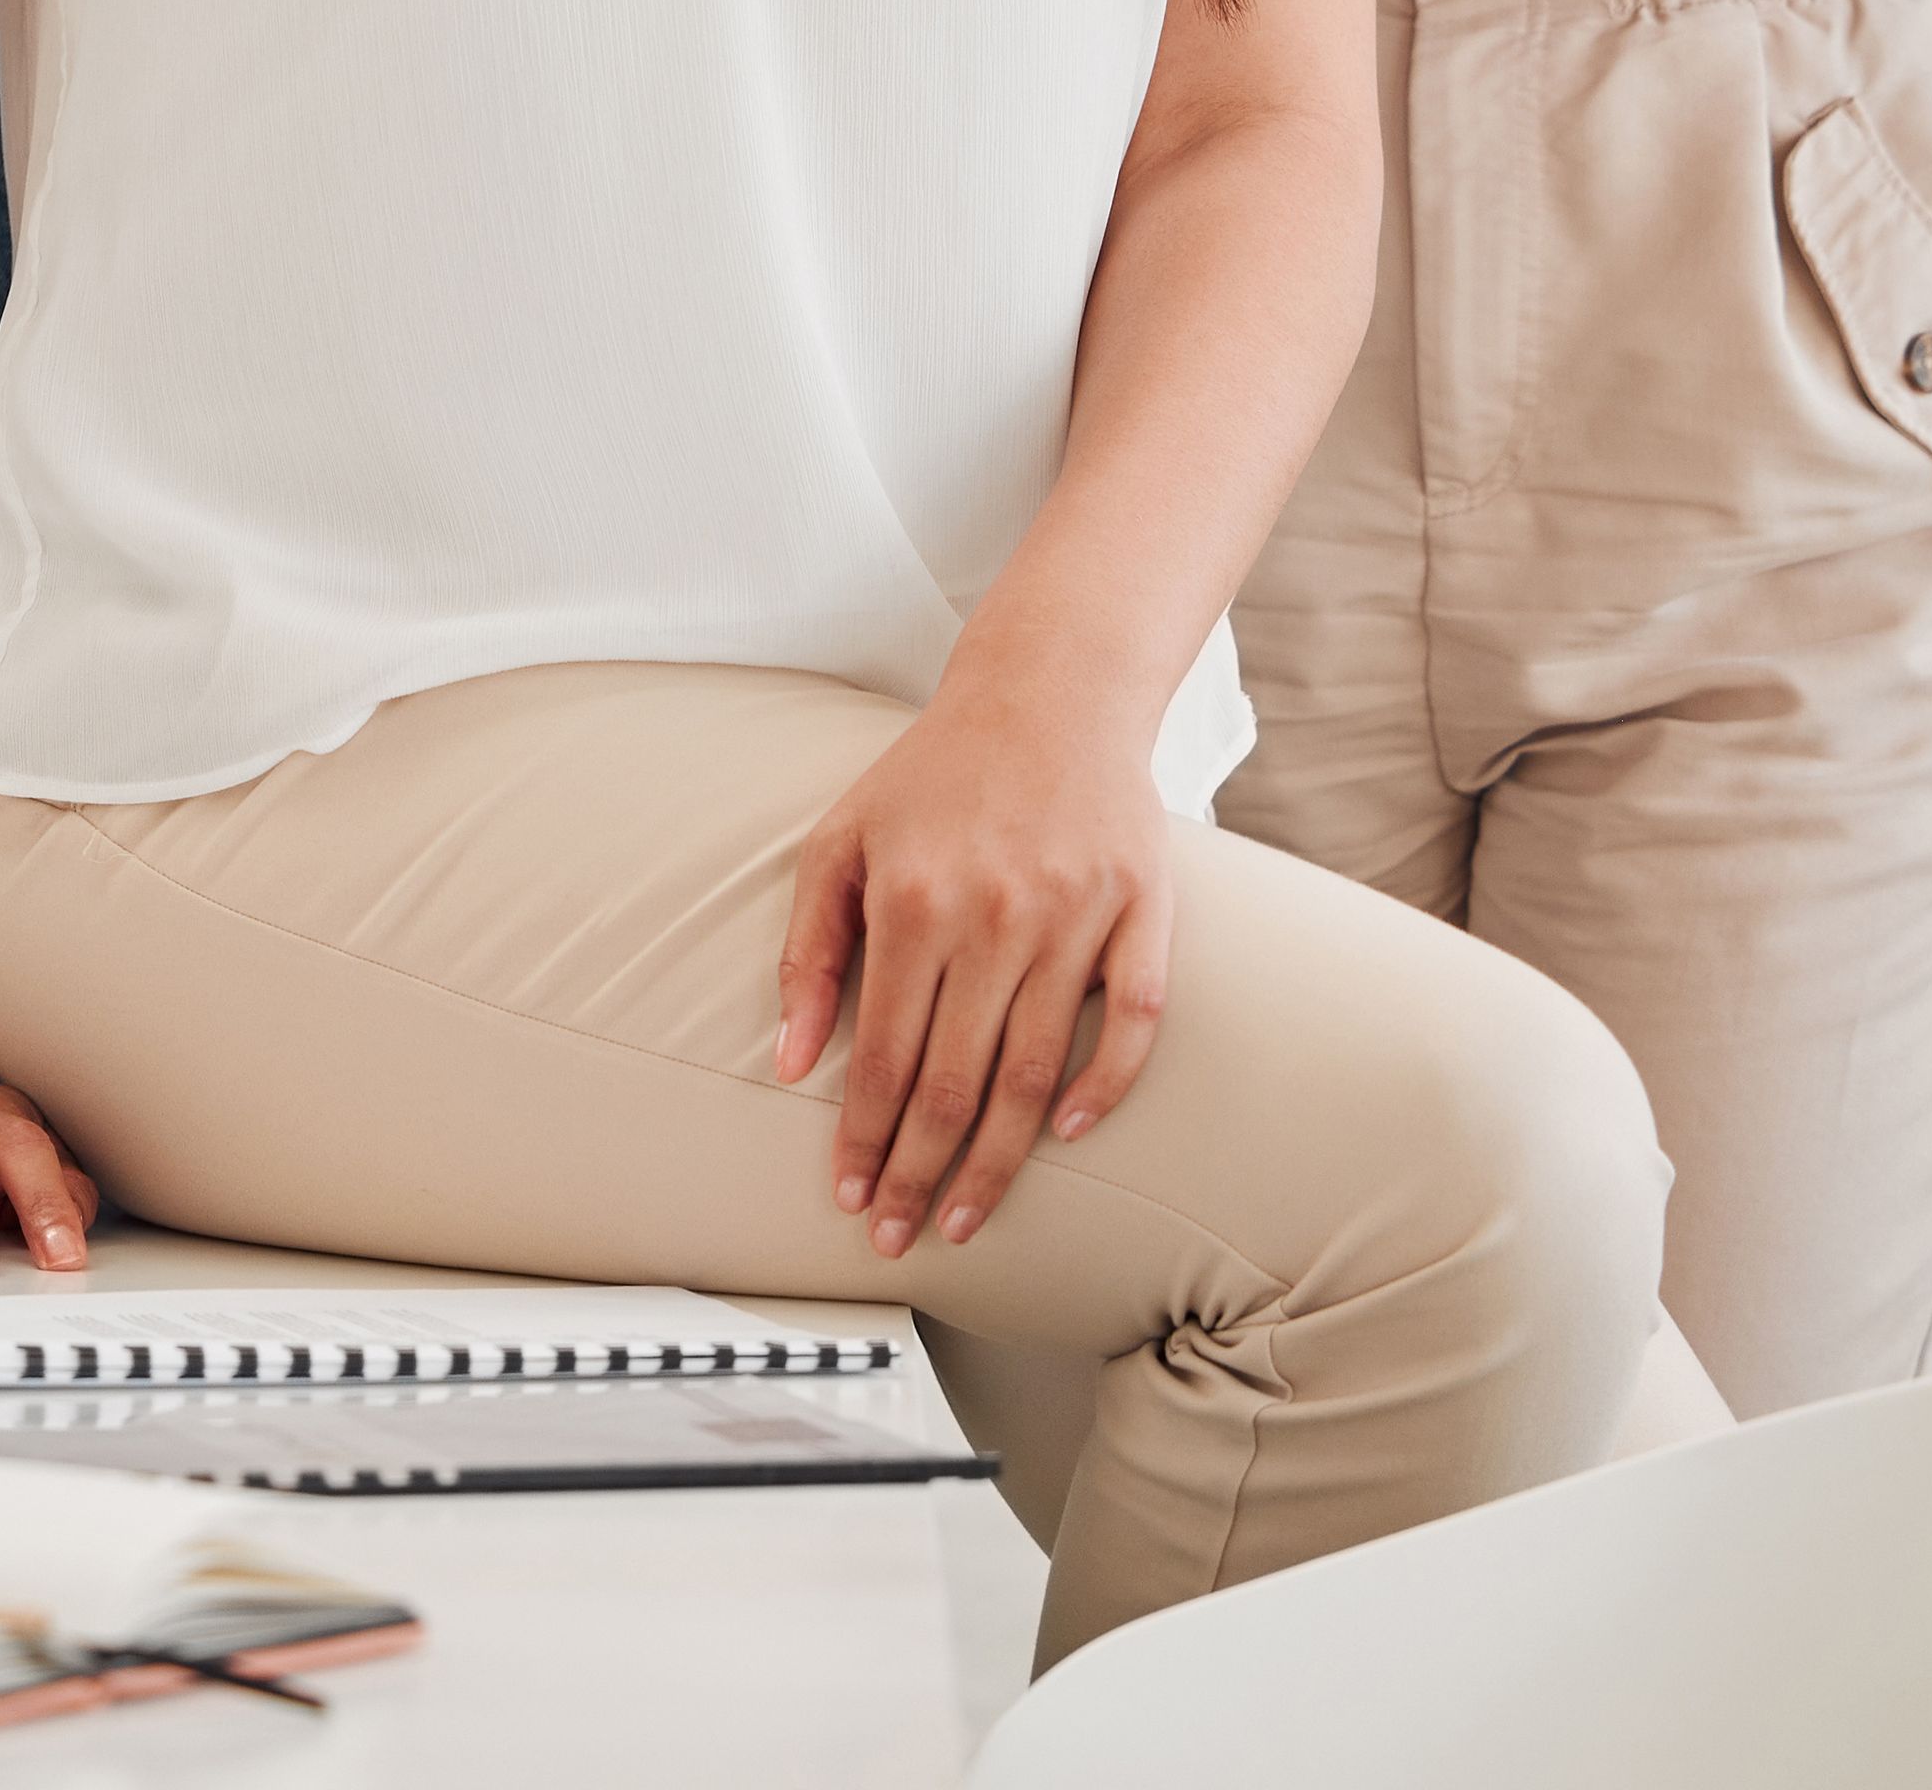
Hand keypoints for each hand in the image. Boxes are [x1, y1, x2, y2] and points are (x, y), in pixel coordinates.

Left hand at [772, 680, 1177, 1264]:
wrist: (1049, 695)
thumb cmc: (933, 776)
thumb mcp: (840, 843)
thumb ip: (810, 953)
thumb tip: (789, 1063)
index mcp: (915, 903)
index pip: (884, 1057)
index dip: (866, 1139)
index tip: (850, 1197)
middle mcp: (994, 916)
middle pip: (954, 1082)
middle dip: (921, 1174)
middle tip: (900, 1236)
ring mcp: (1075, 916)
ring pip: (1034, 1072)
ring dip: (997, 1159)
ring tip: (966, 1216)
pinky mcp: (1142, 910)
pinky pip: (1132, 1021)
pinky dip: (1103, 1086)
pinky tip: (1065, 1133)